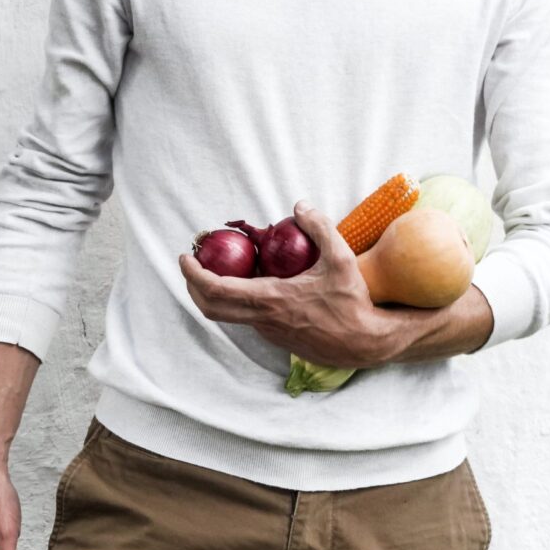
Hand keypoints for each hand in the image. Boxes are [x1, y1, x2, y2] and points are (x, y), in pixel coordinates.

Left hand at [179, 201, 403, 368]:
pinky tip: (252, 280)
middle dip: (193, 285)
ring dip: (216, 292)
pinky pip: (247, 316)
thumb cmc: (352, 302)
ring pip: (228, 314)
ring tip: (220, 267)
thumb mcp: (341, 259)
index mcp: (269, 300)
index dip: (193, 274)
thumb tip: (300, 206)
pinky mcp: (275, 337)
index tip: (186, 257)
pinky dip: (238, 299)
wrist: (364, 344)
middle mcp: (261, 319)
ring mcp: (267, 331)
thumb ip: (320, 228)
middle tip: (193, 263)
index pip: (216, 289)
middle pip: (210, 307)